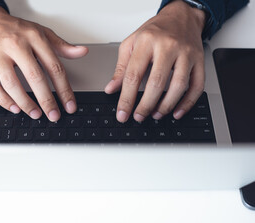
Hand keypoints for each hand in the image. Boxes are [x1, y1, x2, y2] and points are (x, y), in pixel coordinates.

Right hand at [0, 3, 87, 120]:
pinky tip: (15, 108)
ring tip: (35, 114)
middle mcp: (16, 45)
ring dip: (25, 103)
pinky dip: (4, 101)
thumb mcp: (41, 32)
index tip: (69, 105)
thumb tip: (82, 52)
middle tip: (54, 115)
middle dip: (46, 100)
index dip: (64, 89)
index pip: (54, 67)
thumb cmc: (15, 29)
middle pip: (35, 77)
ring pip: (12, 84)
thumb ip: (61, 45)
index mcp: (34, 37)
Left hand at [105, 0, 205, 121]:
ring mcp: (186, 54)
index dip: (126, 98)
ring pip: (179, 86)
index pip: (133, 75)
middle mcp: (168, 47)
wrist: (181, 16)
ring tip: (155, 115)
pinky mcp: (199, 60)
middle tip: (138, 117)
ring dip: (166, 106)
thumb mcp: (131, 44)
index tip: (122, 113)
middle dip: (146, 105)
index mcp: (147, 42)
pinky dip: (188, 103)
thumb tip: (111, 89)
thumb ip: (121, 68)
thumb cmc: (155, 31)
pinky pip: (197, 85)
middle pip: (156, 83)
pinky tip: (177, 111)